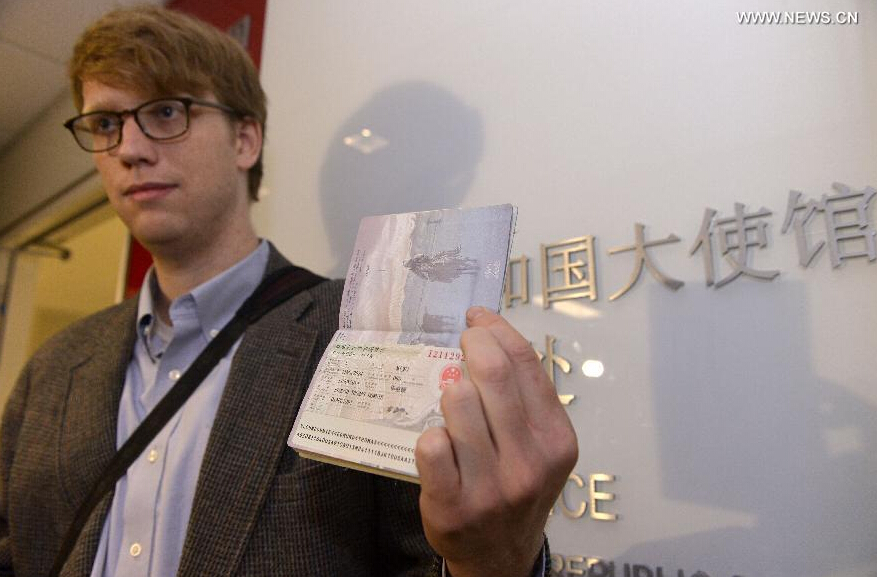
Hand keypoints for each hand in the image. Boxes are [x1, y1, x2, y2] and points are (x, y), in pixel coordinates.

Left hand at [415, 306, 577, 576]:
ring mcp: (491, 486)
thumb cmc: (516, 487)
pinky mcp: (453, 503)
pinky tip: (438, 442)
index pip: (526, 365)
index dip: (498, 330)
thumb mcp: (539, 445)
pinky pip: (430, 444)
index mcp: (556, 440)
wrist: (499, 555)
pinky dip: (429, 435)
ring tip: (454, 402)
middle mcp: (529, 462)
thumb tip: (490, 335)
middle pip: (492, 375)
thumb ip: (523, 397)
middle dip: (472, 345)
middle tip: (463, 342)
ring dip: (450, 392)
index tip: (478, 317)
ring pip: (458, 402)